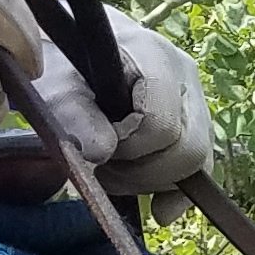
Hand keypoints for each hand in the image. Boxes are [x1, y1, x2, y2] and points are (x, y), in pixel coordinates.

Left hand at [23, 11, 216, 195]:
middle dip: (143, 172)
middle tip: (104, 165)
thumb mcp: (53, 83)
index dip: (128, 148)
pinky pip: (200, 170)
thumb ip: (72, 112)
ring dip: (150, 180)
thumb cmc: (60, 61)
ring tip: (113, 166)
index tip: (97, 140)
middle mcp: (186, 77)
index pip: (161, 125)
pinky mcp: (195, 123)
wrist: (71, 46)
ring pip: (195, 164)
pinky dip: (176, 192)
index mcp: (155, 57)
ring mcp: (195, 100)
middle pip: (189, 150)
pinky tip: (159, 209)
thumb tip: (101, 153)